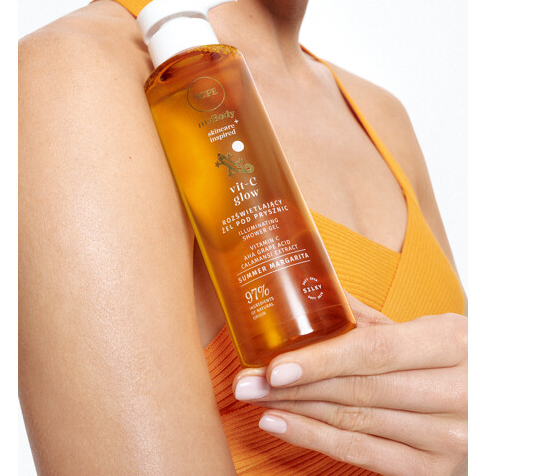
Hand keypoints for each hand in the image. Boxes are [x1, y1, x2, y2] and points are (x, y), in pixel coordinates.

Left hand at [233, 295, 466, 475]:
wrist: (509, 406)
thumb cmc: (468, 360)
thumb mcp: (436, 329)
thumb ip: (376, 320)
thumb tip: (320, 297)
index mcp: (451, 346)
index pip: (374, 352)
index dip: (321, 360)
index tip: (276, 365)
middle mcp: (453, 395)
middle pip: (356, 390)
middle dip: (293, 387)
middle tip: (247, 382)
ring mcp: (446, 439)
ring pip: (354, 422)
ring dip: (296, 412)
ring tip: (255, 400)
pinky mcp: (434, 470)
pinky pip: (364, 454)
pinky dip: (316, 439)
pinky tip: (281, 425)